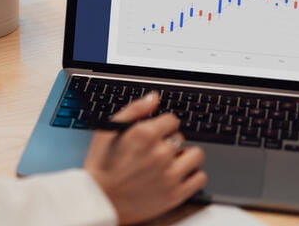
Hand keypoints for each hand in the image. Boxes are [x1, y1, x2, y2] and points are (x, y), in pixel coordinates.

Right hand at [84, 93, 207, 224]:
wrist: (99, 201)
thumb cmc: (101, 166)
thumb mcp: (108, 131)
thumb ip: (134, 110)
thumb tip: (154, 98)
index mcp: (145, 135)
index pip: (172, 120)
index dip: (163, 126)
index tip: (156, 134)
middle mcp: (160, 153)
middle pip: (180, 137)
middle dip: (169, 143)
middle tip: (155, 153)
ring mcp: (170, 175)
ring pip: (195, 155)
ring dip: (185, 157)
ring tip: (169, 163)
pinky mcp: (176, 194)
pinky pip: (200, 177)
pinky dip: (192, 175)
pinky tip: (178, 176)